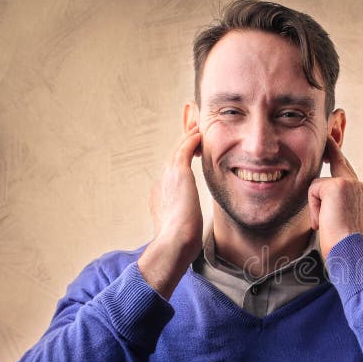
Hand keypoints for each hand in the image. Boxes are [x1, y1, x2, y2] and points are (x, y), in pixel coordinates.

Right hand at [138, 126, 202, 298]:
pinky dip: (192, 138)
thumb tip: (189, 224)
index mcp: (162, 194)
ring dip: (188, 132)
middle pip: (175, 153)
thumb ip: (185, 219)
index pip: (175, 171)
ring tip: (196, 118)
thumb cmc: (182, 242)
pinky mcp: (178, 174)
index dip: (183, 156)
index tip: (190, 148)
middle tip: (189, 119)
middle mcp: (163, 182)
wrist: (175, 243)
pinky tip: (200, 130)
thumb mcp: (183, 227)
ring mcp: (169, 177)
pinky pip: (185, 148)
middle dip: (183, 137)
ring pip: (179, 147)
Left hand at [307, 136, 362, 255]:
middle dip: (332, 146)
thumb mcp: (339, 222)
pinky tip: (322, 222)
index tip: (331, 140)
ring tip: (324, 224)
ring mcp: (351, 184)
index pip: (347, 171)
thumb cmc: (342, 246)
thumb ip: (334, 205)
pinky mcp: (338, 185)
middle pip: (339, 162)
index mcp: (361, 196)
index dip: (338, 156)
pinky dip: (313, 208)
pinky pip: (313, 191)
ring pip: (319, 185)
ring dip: (315, 206)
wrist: (350, 253)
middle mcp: (359, 187)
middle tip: (328, 131)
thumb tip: (318, 196)